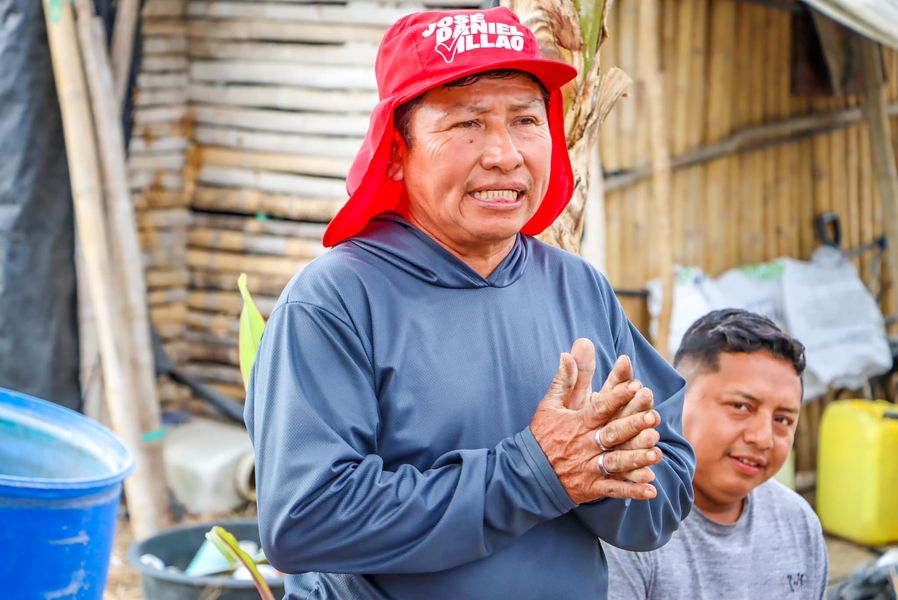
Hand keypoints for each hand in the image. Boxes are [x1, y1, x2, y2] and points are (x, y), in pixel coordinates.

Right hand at [530, 339, 661, 503]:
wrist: (527, 473)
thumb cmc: (542, 435)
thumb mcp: (550, 405)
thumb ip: (564, 380)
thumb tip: (567, 353)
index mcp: (578, 423)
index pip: (599, 407)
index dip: (617, 397)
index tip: (635, 385)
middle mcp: (585, 444)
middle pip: (612, 433)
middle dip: (633, 426)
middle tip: (653, 417)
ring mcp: (589, 467)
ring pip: (615, 462)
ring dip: (636, 459)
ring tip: (656, 454)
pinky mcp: (591, 487)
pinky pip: (613, 489)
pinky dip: (632, 490)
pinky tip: (651, 490)